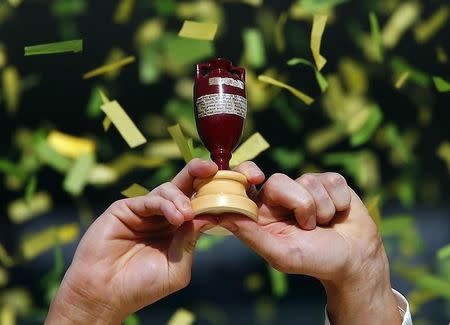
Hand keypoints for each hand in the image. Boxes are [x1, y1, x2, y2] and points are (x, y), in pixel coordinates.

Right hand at [45, 159, 218, 324]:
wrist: (105, 295)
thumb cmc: (141, 287)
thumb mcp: (177, 268)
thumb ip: (190, 242)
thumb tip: (211, 216)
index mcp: (176, 230)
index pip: (197, 204)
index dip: (211, 194)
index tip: (229, 185)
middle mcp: (162, 217)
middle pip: (183, 187)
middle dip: (198, 173)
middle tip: (212, 168)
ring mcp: (144, 211)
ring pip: (168, 190)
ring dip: (181, 198)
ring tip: (185, 215)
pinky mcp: (125, 209)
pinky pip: (149, 199)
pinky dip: (165, 204)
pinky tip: (175, 217)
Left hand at [219, 165, 401, 324]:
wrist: (354, 260)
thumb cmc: (314, 260)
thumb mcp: (280, 254)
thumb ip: (250, 234)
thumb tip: (221, 216)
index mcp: (262, 211)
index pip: (244, 182)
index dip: (245, 173)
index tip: (255, 178)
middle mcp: (281, 196)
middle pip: (280, 180)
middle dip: (300, 205)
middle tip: (308, 227)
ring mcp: (306, 186)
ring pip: (309, 181)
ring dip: (322, 209)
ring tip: (324, 225)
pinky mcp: (329, 182)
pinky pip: (332, 181)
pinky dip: (339, 202)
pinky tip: (339, 215)